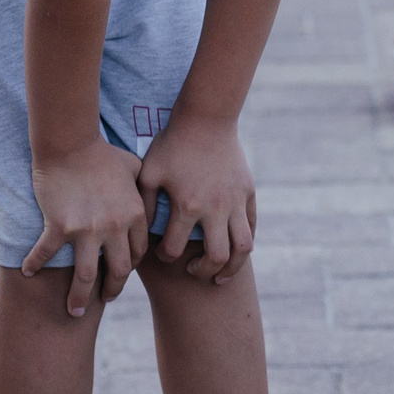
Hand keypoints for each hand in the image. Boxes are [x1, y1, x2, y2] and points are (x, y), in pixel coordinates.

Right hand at [26, 141, 148, 317]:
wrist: (71, 143)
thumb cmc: (102, 153)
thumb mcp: (134, 168)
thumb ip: (142, 187)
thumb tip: (150, 195)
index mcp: (134, 215)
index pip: (137, 253)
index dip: (130, 267)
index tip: (120, 274)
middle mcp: (114, 227)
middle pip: (118, 271)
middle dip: (113, 290)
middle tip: (106, 300)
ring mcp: (87, 230)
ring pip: (86, 276)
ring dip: (80, 298)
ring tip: (74, 312)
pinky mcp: (59, 226)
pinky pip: (46, 254)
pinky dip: (36, 265)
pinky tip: (28, 272)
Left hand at [137, 111, 255, 283]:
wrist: (206, 119)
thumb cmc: (172, 145)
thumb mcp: (149, 173)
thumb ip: (145, 205)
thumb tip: (141, 234)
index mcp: (187, 205)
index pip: (175, 248)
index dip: (166, 256)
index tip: (163, 254)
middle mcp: (215, 208)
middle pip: (216, 256)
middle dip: (203, 271)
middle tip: (193, 270)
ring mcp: (235, 201)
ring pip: (243, 247)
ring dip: (232, 266)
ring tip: (220, 274)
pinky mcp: (248, 193)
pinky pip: (252, 226)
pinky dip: (244, 242)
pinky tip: (232, 248)